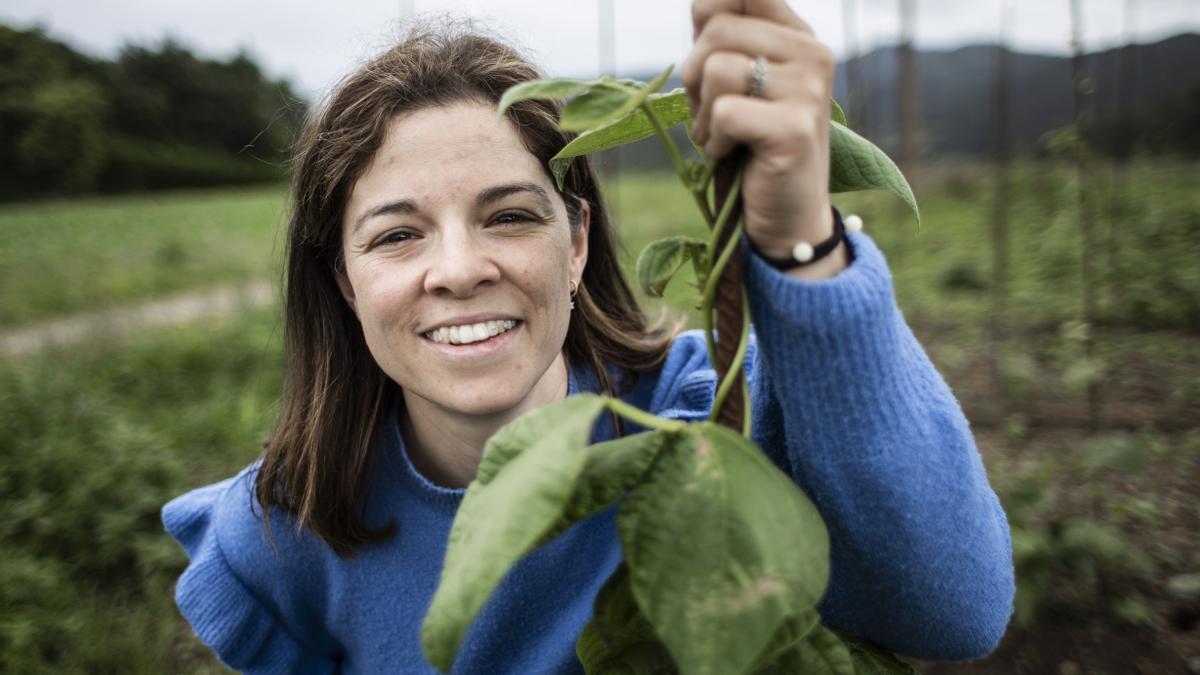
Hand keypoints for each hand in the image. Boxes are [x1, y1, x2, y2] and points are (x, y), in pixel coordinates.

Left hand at [682, 0, 843, 276]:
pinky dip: (714, 140)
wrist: (787, 217)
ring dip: (702, 112)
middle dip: (693, 75)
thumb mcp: (739, 84)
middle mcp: (812, 53)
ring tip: (722, 136)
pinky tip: (732, 154)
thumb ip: (723, 41)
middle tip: (711, 112)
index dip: (706, 14)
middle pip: (717, 29)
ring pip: (716, 68)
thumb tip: (700, 5)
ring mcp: (808, 90)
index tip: (707, 56)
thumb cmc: (751, 148)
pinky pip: (724, 113)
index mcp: (797, 35)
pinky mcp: (794, 129)